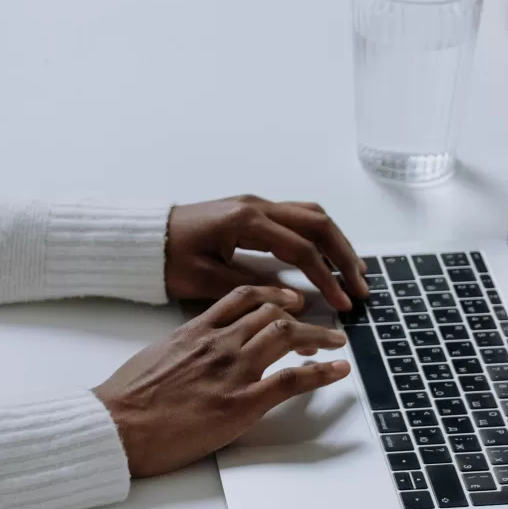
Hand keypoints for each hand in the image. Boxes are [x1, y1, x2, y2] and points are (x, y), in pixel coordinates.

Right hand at [94, 285, 350, 477]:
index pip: (243, 299)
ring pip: (287, 336)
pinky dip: (321, 372)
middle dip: (302, 316)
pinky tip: (338, 370)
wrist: (116, 425)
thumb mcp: (154, 358)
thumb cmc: (125, 400)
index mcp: (195, 331)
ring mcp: (232, 371)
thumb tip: (194, 355)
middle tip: (320, 326)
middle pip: (272, 314)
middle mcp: (218, 343)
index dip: (273, 296)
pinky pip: (292, 380)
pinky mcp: (241, 403)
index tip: (287, 301)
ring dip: (319, 337)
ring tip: (336, 341)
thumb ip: (182, 350)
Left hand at [165, 195, 369, 310]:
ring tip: (354, 271)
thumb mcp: (206, 281)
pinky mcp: (253, 211)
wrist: (145, 239)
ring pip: (311, 215)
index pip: (302, 249)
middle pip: (318, 224)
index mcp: (247, 222)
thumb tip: (295, 299)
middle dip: (344, 256)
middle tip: (361, 286)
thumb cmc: (169, 260)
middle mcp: (257, 206)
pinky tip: (328, 257)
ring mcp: (256, 204)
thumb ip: (252, 287)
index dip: (327, 278)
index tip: (343, 303)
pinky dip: (319, 235)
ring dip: (337, 242)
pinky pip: (298, 217)